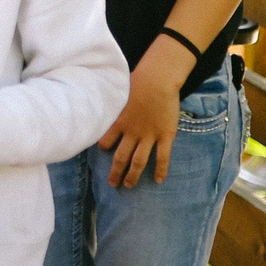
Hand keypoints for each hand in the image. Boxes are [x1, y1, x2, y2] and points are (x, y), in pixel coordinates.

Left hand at [101, 49, 189, 186]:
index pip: (106, 141)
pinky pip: (163, 156)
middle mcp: (132, 132)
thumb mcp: (118, 92)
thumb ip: (112, 103)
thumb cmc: (137, 82)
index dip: (104, 147)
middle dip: (115, 172)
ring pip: (139, 161)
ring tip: (129, 185)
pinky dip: (161, 169)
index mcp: (119, 122)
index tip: (103, 152)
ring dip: (133, 175)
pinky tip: (159, 180)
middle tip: (112, 183)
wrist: (157, 80)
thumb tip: (99, 101)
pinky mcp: (166, 135)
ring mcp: (149, 135)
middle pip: (121, 157)